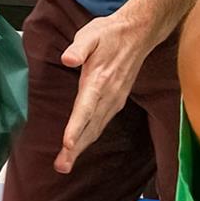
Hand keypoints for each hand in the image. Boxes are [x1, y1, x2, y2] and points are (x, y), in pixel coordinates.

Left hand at [56, 3, 157, 173]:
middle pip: (90, 126)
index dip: (76, 126)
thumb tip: (67, 59)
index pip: (86, 107)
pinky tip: (80, 147)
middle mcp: (109, 94)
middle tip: (61, 167)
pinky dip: (89, 138)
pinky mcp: (116, 101)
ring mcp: (114, 100)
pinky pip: (101, 124)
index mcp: (99, 79)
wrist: (138, 35)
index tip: (67, 144)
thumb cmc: (109, 34)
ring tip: (65, 165)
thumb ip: (78, 47)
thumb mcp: (91, 33)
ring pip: (96, 128)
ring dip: (81, 147)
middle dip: (76, 148)